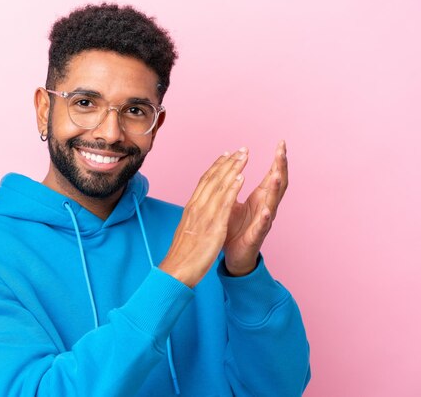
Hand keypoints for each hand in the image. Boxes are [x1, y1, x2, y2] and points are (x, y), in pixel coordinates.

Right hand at [159, 149, 247, 287]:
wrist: (176, 270)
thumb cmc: (182, 254)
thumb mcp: (187, 229)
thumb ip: (193, 217)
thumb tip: (196, 209)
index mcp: (191, 207)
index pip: (205, 181)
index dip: (217, 166)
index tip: (227, 155)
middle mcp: (196, 207)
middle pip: (213, 179)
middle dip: (228, 162)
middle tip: (241, 149)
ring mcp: (204, 216)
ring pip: (219, 186)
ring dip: (233, 169)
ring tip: (244, 156)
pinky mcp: (213, 226)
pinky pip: (224, 204)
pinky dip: (232, 189)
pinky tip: (241, 178)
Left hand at [223, 141, 288, 275]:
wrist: (233, 255)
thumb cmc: (235, 227)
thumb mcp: (233, 202)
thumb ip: (236, 186)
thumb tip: (234, 166)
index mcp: (261, 198)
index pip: (272, 174)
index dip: (278, 160)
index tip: (282, 143)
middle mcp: (266, 208)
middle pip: (277, 184)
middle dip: (280, 167)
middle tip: (282, 151)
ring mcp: (263, 222)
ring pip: (273, 203)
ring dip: (275, 189)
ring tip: (276, 174)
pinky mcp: (256, 237)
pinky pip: (262, 227)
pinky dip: (265, 219)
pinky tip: (267, 211)